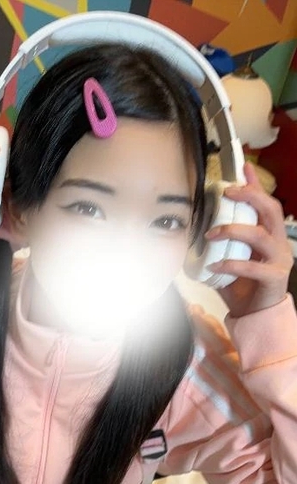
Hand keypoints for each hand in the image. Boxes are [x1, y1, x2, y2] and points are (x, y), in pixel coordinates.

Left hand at [205, 162, 292, 316]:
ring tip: (211, 234)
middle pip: (270, 210)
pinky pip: (253, 267)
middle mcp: (279, 243)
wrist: (257, 316)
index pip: (266, 203)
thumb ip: (226, 242)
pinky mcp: (274, 278)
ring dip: (232, 230)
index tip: (243, 167)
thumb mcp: (233, 257)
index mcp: (270, 235)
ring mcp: (279, 260)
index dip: (256, 185)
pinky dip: (231, 264)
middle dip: (249, 196)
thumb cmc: (245, 286)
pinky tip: (215, 265)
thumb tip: (203, 227)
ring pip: (260, 235)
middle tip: (227, 192)